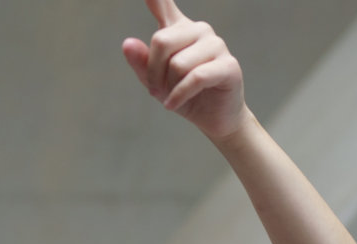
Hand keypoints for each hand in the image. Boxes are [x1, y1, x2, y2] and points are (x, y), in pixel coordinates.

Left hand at [122, 0, 246, 141]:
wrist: (214, 119)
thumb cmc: (184, 95)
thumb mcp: (155, 81)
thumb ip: (141, 62)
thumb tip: (128, 43)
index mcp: (179, 27)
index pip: (162, 2)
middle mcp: (198, 30)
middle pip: (161, 41)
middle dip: (153, 71)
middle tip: (155, 89)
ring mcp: (216, 45)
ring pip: (178, 63)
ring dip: (169, 86)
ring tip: (170, 97)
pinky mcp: (229, 66)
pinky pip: (195, 77)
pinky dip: (179, 95)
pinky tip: (172, 104)